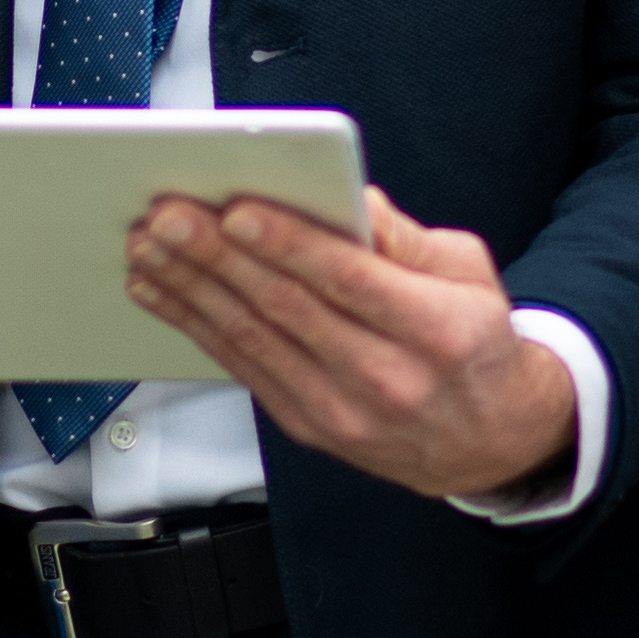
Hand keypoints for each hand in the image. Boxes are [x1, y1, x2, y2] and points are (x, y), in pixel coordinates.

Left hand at [121, 187, 572, 500]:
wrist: (489, 441)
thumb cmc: (476, 341)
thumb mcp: (468, 272)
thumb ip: (403, 235)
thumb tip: (345, 196)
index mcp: (438, 330)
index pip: (349, 281)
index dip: (288, 244)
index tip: (236, 209)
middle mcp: (388, 378)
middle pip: (287, 309)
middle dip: (218, 257)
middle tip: (168, 216)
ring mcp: (343, 412)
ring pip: (252, 340)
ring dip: (190, 289)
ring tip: (149, 246)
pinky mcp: (308, 427)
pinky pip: (242, 369)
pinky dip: (195, 327)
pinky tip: (162, 292)